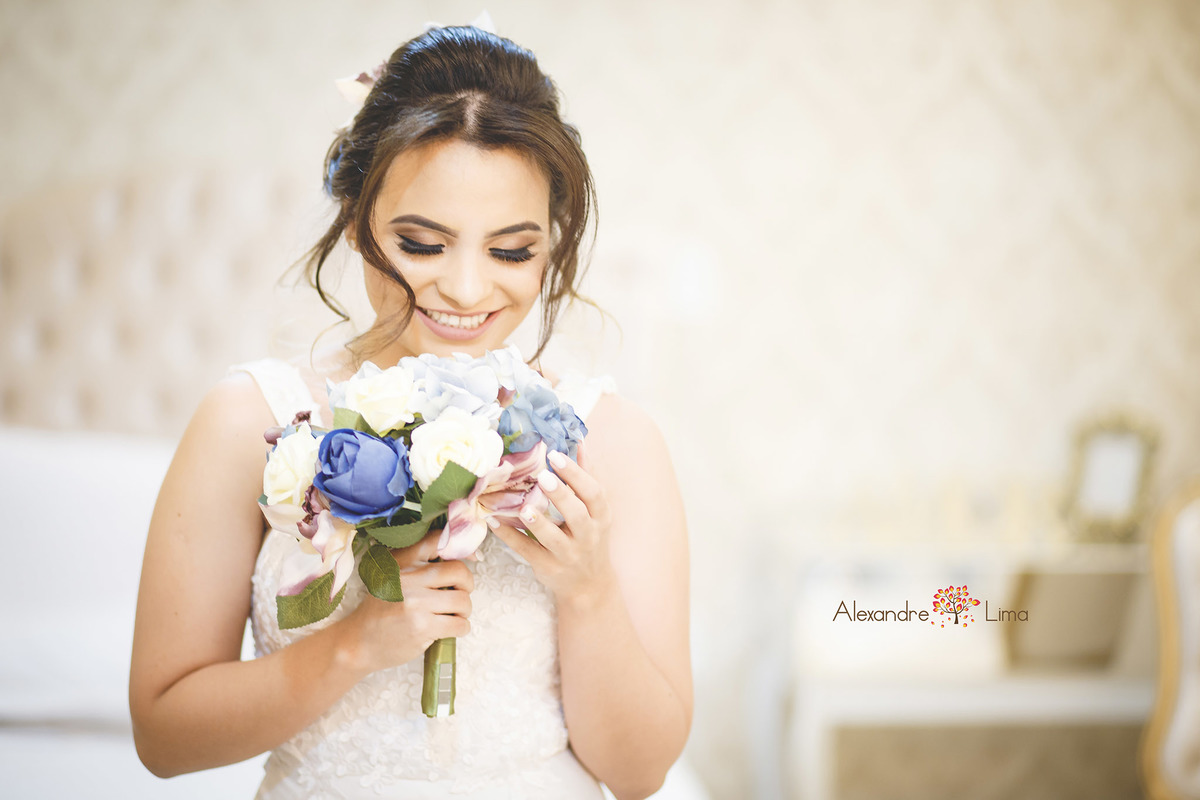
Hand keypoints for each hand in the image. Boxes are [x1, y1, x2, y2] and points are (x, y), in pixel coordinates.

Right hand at [341, 529, 473, 674]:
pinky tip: (451, 628)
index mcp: (402, 561)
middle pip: (459, 571)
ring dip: (465, 610)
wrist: (359, 642)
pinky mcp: (422, 627)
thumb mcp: (392, 575)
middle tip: (460, 594)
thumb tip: (468, 554)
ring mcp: (415, 603)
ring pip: (462, 600)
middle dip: (467, 585)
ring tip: (454, 615)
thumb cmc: (383, 608)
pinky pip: (459, 624)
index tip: (473, 557)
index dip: (462, 547)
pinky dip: (462, 627)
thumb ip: (420, 563)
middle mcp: (408, 578)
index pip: (437, 541)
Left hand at [491, 442, 617, 606]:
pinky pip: (527, 551)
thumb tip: (579, 443)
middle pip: (576, 515)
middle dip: (560, 495)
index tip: (556, 456)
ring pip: (553, 538)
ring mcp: (567, 554)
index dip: (576, 474)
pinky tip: (495, 521)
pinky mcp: (547, 567)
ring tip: (524, 506)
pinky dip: (511, 536)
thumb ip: (587, 477)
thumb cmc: (590, 538)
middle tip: (543, 476)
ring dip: (538, 522)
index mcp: (600, 517)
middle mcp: (587, 536)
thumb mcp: (596, 511)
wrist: (589, 584)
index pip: (593, 493)